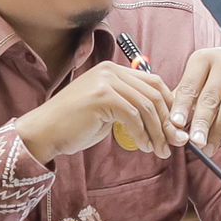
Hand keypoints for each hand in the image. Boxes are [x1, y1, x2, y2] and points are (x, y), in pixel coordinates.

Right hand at [14, 62, 177, 163]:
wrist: (44, 132)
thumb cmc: (76, 126)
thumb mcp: (109, 112)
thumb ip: (133, 109)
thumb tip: (166, 122)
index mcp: (114, 70)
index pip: (154, 82)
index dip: (169, 105)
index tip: (176, 127)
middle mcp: (111, 71)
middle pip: (153, 93)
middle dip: (167, 121)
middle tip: (174, 143)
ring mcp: (105, 82)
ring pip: (146, 105)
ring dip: (157, 131)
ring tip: (160, 149)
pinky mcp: (101, 96)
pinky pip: (133, 116)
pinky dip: (142, 133)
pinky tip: (144, 146)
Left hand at [169, 48, 220, 149]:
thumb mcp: (204, 75)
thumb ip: (186, 94)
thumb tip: (167, 122)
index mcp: (204, 59)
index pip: (190, 85)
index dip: (181, 106)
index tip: (175, 124)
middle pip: (210, 98)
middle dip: (201, 123)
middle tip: (195, 143)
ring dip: (219, 131)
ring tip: (210, 148)